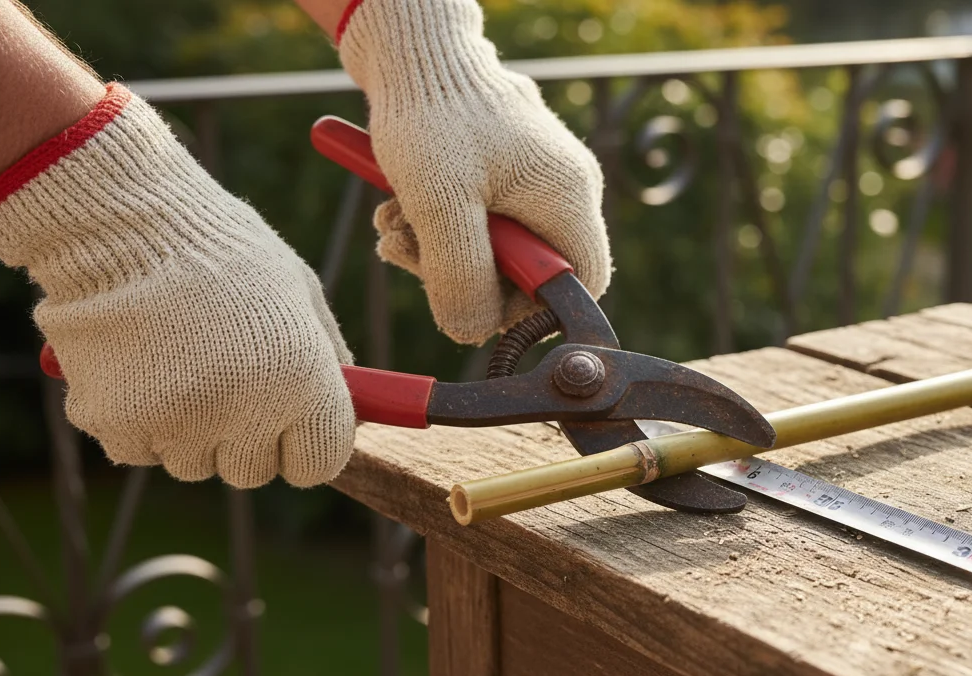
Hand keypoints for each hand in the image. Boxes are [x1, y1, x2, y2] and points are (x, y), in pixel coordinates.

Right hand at [0, 85, 356, 487]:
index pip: (318, 465)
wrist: (122, 224)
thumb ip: (330, 360)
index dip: (305, 445)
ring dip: (189, 430)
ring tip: (176, 359)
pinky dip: (137, 420)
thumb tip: (354, 414)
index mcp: (302, 384)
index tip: (290, 423)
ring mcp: (179, 426)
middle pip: (253, 471)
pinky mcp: (118, 427)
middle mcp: (246, 416)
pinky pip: (140, 450)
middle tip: (224, 377)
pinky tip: (136, 366)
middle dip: (245, 438)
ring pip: (194, 464)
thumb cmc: (223, 253)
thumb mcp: (300, 294)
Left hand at [338, 0, 610, 344]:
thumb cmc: (430, 114)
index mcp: (567, 197)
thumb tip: (469, 334)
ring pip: (492, 249)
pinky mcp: (499, 169)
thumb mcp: (439, 205)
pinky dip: (434, 225)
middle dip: (461, 274)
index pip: (579, 284)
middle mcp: (561, 189)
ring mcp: (531, 178)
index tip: (475, 302)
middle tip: (408, 254)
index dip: (531, 310)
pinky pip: (475, 221)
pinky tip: (397, 209)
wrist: (408, 45)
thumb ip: (460, 277)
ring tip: (392, 223)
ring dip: (436, 251)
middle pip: (526, 272)